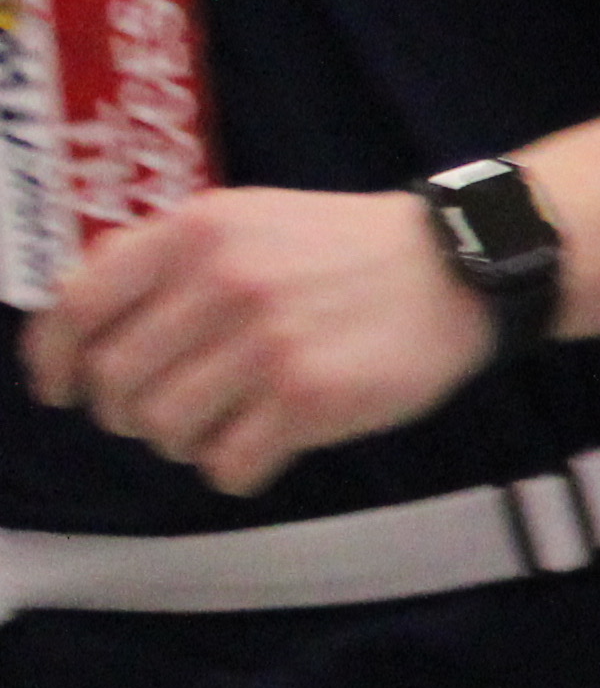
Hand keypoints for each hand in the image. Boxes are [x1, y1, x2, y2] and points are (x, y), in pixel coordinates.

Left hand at [25, 187, 502, 496]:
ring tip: (221, 426)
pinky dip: (233, 469)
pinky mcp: (310, 401)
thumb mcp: (247, 217)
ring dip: (182, 441)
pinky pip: (227, 465)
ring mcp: (267, 345)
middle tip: (159, 413)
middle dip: (125, 411)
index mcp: (195, 232)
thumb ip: (165, 254)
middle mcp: (222, 283)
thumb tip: (80, 316)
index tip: (60, 389)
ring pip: (164, 429)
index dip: (53, 359)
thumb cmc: (344, 248)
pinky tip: (262, 448)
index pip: (79, 305)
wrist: (458, 267)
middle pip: (115, 382)